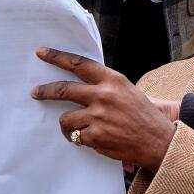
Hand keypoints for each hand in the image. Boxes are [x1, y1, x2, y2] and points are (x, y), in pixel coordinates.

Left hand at [30, 47, 175, 171]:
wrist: (158, 141)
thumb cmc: (143, 115)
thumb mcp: (128, 91)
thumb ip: (105, 85)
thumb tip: (79, 83)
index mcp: (113, 80)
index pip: (79, 64)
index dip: (58, 57)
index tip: (42, 53)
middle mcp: (103, 96)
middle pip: (64, 90)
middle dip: (45, 91)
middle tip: (35, 92)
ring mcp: (98, 117)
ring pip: (66, 119)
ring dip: (68, 125)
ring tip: (78, 128)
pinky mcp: (95, 136)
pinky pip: (76, 137)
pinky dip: (81, 138)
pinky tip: (93, 139)